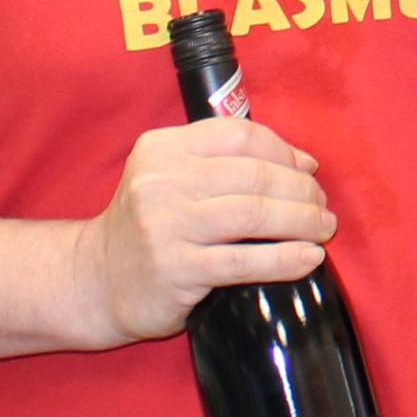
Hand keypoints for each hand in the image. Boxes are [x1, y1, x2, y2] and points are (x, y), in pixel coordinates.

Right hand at [81, 117, 333, 343]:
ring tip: (322, 230)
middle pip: (254, 175)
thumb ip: (226, 162)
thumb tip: (304, 162)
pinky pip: (246, 261)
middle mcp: (160, 182)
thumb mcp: (170, 178)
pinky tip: (308, 259)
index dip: (284, 151)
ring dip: (302, 222)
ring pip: (255, 214)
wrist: (94, 281)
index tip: (307, 170)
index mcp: (161, 149)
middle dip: (301, 190)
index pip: (239, 135)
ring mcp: (165, 226)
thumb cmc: (147, 227)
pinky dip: (286, 259)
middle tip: (321, 207)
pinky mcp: (176, 270)